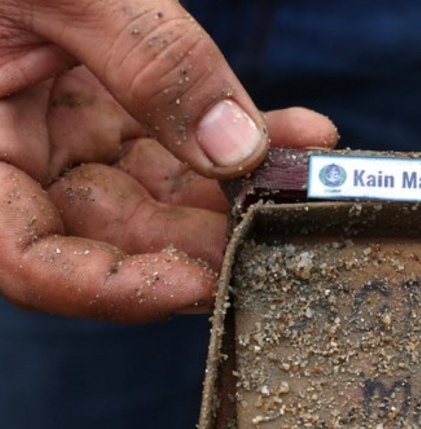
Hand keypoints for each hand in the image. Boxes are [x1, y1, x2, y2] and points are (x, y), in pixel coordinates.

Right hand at [0, 0, 336, 320]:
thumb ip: (146, 59)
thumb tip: (238, 146)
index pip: (32, 262)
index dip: (116, 288)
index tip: (202, 285)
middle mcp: (12, 153)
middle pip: (113, 233)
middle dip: (206, 235)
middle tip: (281, 225)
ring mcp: (56, 126)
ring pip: (156, 190)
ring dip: (236, 186)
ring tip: (304, 170)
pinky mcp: (96, 97)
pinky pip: (171, 135)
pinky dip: (232, 134)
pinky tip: (297, 131)